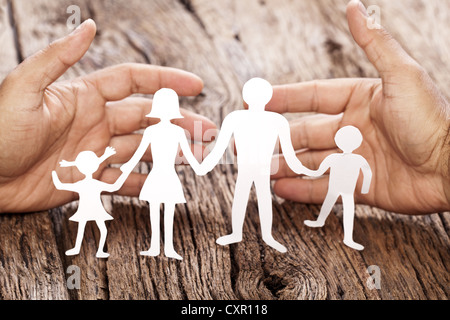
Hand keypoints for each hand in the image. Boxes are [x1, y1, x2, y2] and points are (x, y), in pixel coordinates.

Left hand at [0, 20, 215, 212]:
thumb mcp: (24, 88)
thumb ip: (58, 58)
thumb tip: (89, 25)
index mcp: (85, 97)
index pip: (134, 82)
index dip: (166, 81)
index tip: (195, 86)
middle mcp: (96, 123)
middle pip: (147, 118)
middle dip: (179, 122)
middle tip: (207, 130)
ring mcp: (94, 152)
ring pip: (141, 149)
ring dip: (170, 152)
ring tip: (196, 155)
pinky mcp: (88, 180)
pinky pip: (123, 181)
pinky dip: (144, 183)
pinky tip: (164, 185)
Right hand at [270, 1, 449, 213]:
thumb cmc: (433, 118)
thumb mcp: (401, 76)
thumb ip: (373, 44)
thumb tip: (354, 6)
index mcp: (359, 100)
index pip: (312, 96)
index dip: (283, 98)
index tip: (256, 101)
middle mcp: (352, 128)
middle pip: (303, 132)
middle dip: (274, 137)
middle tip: (246, 143)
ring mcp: (353, 158)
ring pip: (309, 160)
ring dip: (282, 164)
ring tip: (257, 168)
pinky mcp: (359, 186)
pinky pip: (324, 187)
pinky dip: (301, 188)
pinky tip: (279, 188)